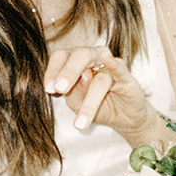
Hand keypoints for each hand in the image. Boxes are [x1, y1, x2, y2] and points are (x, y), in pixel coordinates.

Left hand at [44, 46, 164, 146]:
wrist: (124, 119)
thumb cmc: (98, 107)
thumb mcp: (78, 103)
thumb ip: (74, 92)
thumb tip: (80, 78)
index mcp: (76, 62)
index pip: (61, 57)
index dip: (53, 70)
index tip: (49, 89)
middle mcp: (93, 58)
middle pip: (79, 55)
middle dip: (68, 72)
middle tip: (61, 90)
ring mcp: (110, 66)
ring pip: (98, 75)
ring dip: (89, 99)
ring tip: (81, 120)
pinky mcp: (126, 77)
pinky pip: (119, 68)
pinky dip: (112, 63)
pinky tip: (106, 59)